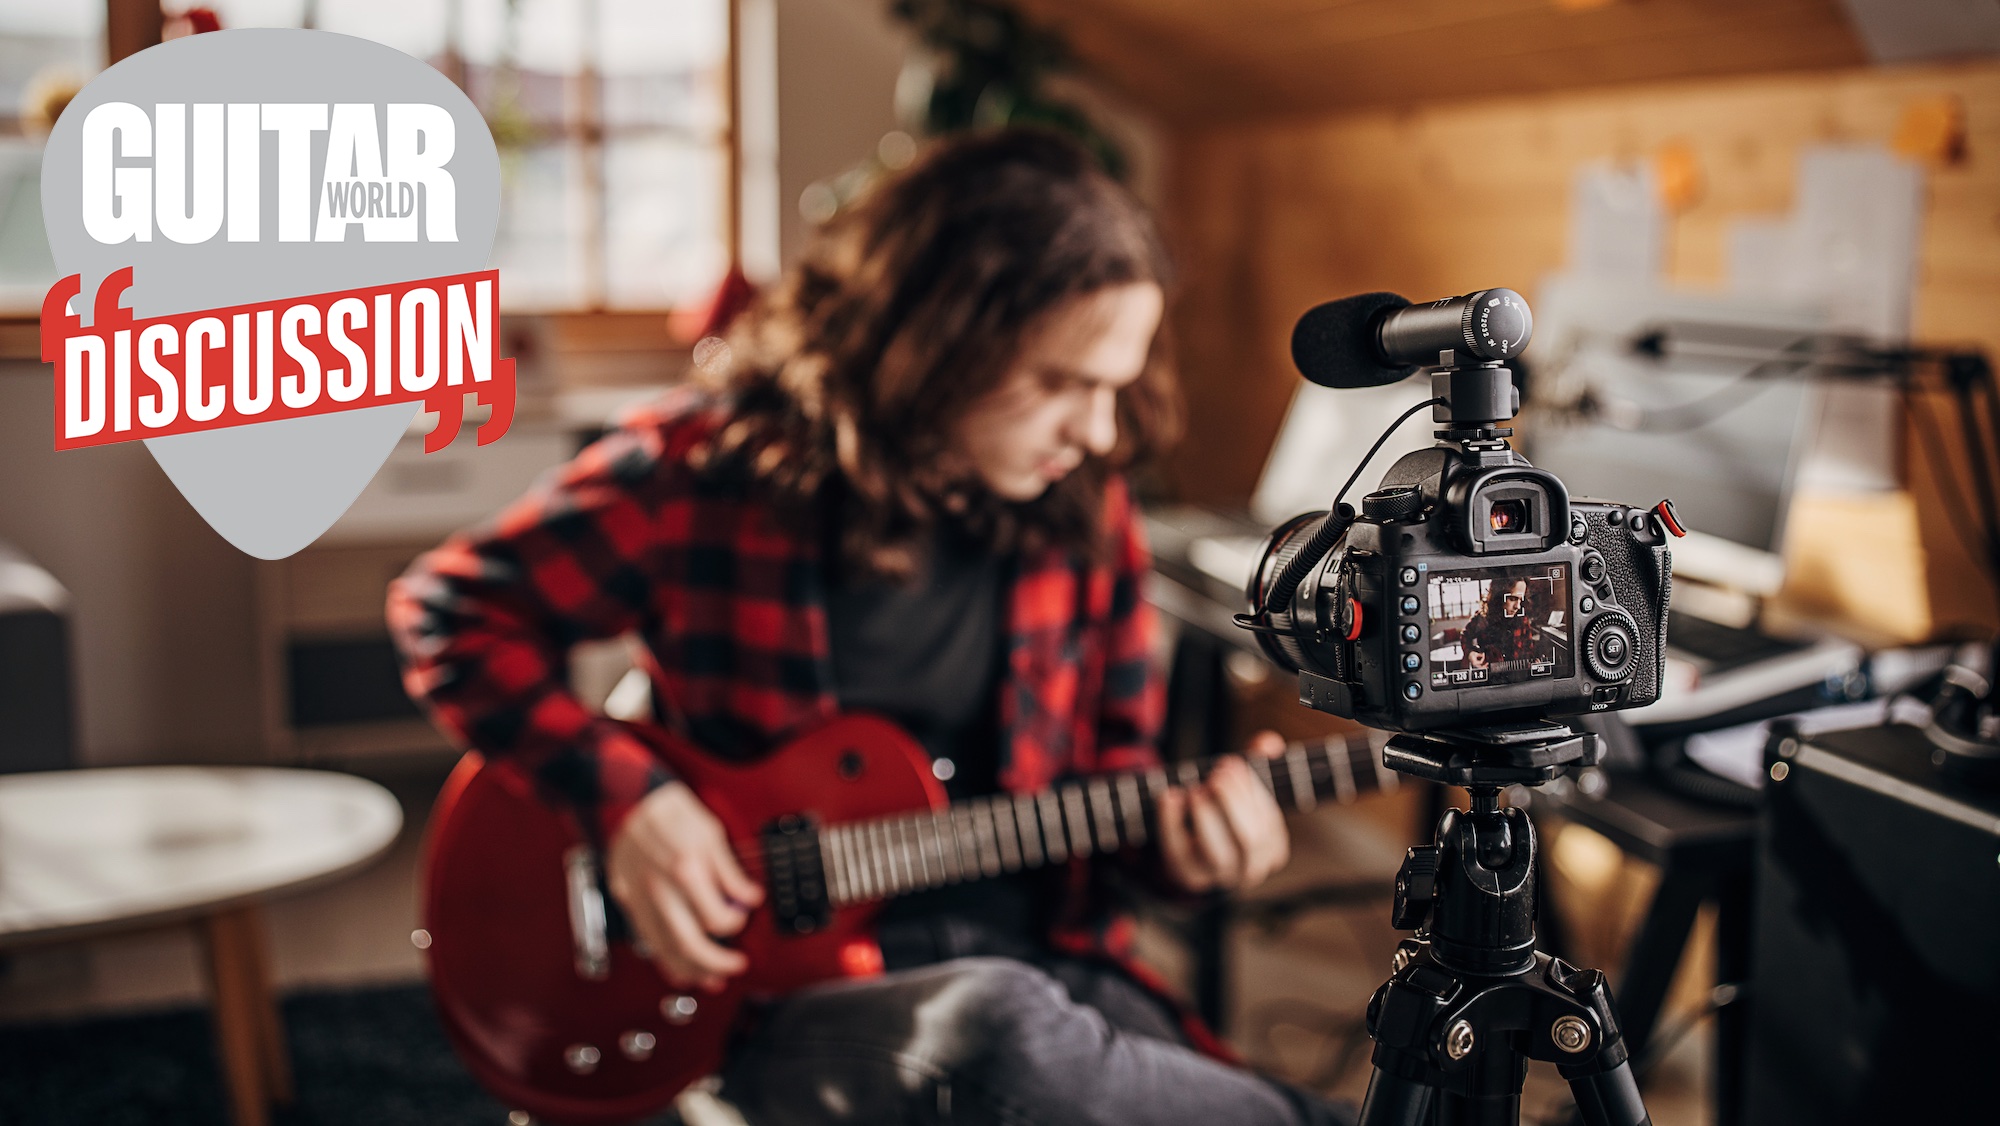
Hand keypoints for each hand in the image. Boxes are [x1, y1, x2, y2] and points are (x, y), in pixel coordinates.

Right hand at [605, 781, 763, 992]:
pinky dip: (664, 960)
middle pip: (689, 945)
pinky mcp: (627, 900)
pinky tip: (680, 970)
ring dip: (690, 971)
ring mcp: (640, 898)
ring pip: (664, 950)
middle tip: (735, 965)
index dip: (735, 923)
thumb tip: (750, 898)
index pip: (716, 918)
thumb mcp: (711, 833)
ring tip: (711, 978)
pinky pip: (646, 940)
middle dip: (716, 963)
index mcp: (685, 869)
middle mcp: (660, 889)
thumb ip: (730, 872)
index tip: (741, 918)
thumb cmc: (672, 813)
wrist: (629, 801)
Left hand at [1155, 731, 1291, 893]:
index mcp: (1272, 848)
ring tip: (1195, 789)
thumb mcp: (1244, 780)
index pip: (1269, 824)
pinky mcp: (1187, 874)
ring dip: (1205, 816)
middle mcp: (1250, 869)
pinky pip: (1179, 852)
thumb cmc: (1227, 804)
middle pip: (1248, 840)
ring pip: (1217, 853)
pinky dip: (1171, 822)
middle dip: (1232, 803)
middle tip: (1217, 775)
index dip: (1251, 791)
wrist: (1192, 837)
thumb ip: (1260, 758)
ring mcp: (1218, 876)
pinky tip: (1170, 796)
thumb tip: (1267, 743)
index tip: (1233, 763)